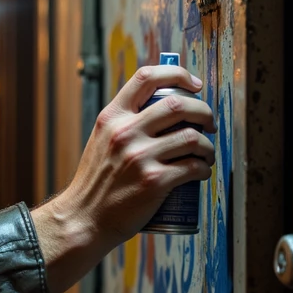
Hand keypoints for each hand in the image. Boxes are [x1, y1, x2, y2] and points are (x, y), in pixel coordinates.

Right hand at [30, 64, 215, 292]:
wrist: (84, 218)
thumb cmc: (96, 183)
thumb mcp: (101, 141)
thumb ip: (125, 124)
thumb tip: (164, 110)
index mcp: (111, 117)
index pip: (147, 77)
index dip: (177, 74)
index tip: (193, 84)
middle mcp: (125, 132)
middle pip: (179, 105)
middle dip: (203, 111)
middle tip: (209, 123)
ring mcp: (140, 157)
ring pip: (192, 138)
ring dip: (208, 145)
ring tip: (206, 153)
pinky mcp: (154, 182)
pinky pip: (193, 167)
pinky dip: (204, 169)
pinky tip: (201, 172)